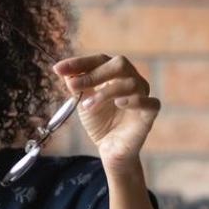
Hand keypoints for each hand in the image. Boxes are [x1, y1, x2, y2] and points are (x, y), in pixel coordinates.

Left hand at [53, 54, 159, 169]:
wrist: (109, 148)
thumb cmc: (99, 121)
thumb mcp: (83, 101)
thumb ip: (76, 85)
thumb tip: (63, 71)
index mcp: (114, 73)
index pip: (99, 60)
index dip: (79, 63)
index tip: (58, 69)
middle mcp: (131, 79)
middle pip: (119, 64)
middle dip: (94, 74)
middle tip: (73, 86)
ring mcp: (142, 95)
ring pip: (130, 83)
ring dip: (105, 93)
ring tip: (87, 106)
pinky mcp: (149, 113)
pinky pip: (150, 102)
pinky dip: (135, 100)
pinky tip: (120, 104)